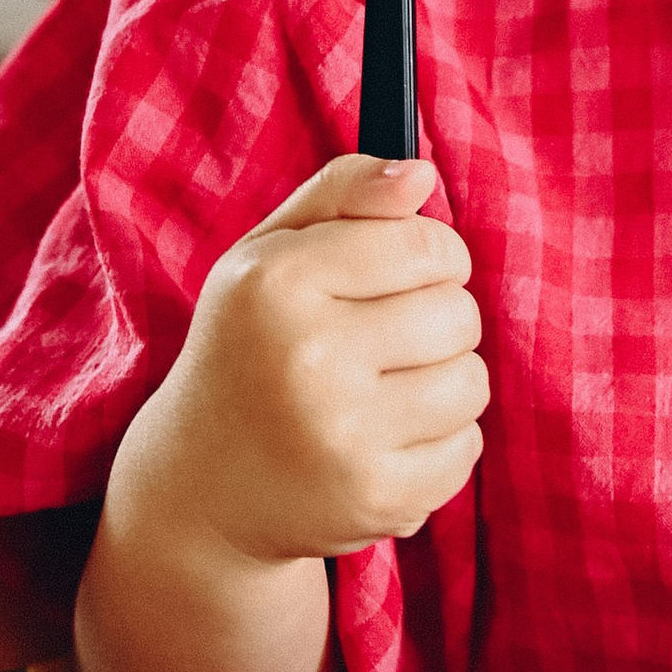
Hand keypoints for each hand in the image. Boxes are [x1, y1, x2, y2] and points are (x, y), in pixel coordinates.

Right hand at [124, 154, 488, 564]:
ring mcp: (344, 436)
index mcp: (276, 283)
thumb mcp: (268, 254)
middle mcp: (308, 358)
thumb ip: (342, 192)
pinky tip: (381, 442)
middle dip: (434, 319)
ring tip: (380, 392)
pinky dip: (438, 442)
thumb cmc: (250, 347)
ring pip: (471, 381)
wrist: (200, 486)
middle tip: (379, 341)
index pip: (427, 244)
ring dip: (441, 382)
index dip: (428, 255)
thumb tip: (422, 174)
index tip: (399, 274)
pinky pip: (467, 447)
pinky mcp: (376, 497)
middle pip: (458, 313)